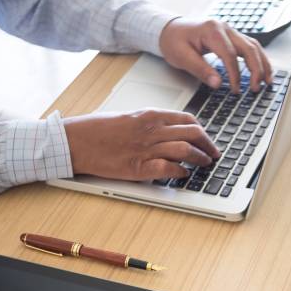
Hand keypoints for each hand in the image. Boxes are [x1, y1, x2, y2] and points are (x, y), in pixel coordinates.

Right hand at [63, 109, 219, 180]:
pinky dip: (182, 172)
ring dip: (200, 158)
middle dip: (208, 144)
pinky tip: (185, 174)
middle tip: (214, 153)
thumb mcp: (127, 117)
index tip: (206, 138)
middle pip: (192, 133)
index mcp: (149, 115)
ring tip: (205, 164)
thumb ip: (148, 123)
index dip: (201, 130)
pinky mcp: (139, 167)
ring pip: (186, 150)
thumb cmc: (96, 130)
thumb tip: (166, 131)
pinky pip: (169, 168)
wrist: (75, 142)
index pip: (186, 119)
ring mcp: (146, 149)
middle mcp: (151, 130)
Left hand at [159, 18, 272, 93]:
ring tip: (267, 81)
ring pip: (253, 46)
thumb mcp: (182, 57)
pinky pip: (250, 46)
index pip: (230, 55)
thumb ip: (200, 70)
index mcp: (212, 31)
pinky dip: (259, 59)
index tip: (236, 90)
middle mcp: (224, 28)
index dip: (235, 75)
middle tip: (256, 88)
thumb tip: (217, 84)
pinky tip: (263, 71)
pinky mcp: (231, 37)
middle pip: (248, 48)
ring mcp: (230, 31)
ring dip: (262, 64)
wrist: (170, 29)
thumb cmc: (174, 41)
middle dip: (256, 70)